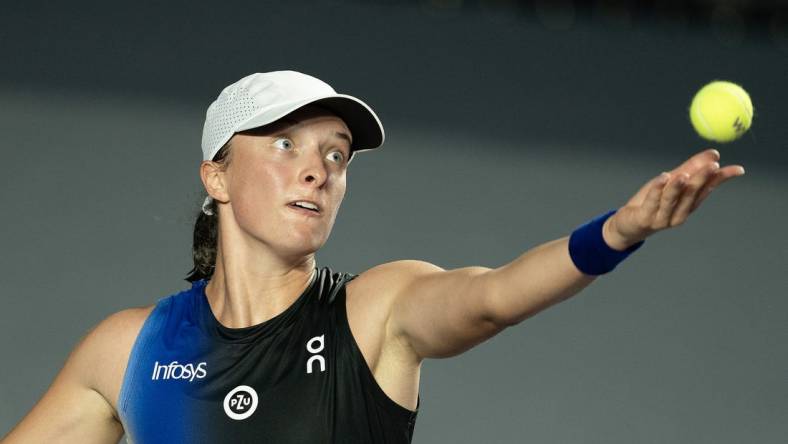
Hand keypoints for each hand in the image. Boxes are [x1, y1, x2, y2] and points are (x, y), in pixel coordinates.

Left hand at [603, 148, 745, 249]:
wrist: (627, 225)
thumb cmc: (651, 202)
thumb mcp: (671, 182)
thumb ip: (691, 168)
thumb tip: (714, 154)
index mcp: (688, 205)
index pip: (707, 190)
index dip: (721, 179)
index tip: (737, 169)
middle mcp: (678, 214)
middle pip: (691, 195)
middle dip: (702, 180)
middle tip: (713, 166)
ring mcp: (662, 218)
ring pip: (671, 200)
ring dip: (678, 187)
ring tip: (684, 174)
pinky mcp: (644, 218)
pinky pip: (651, 202)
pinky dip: (657, 189)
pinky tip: (662, 178)